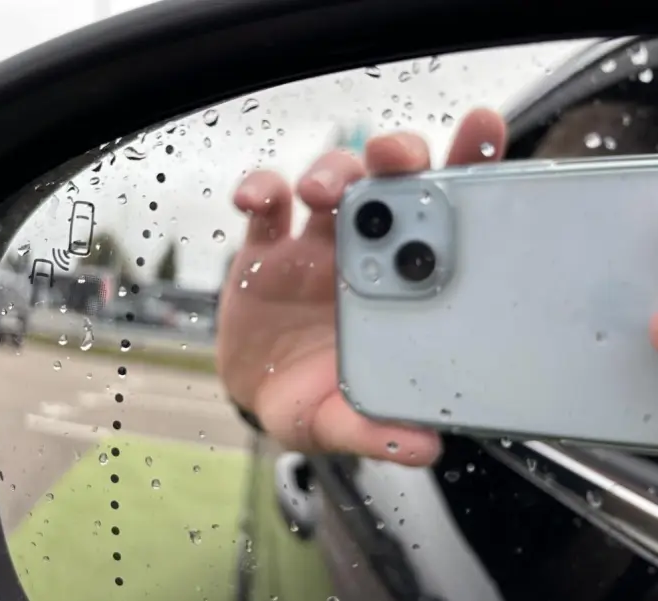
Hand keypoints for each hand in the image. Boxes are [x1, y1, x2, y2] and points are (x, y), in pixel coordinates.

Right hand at [216, 109, 506, 465]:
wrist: (257, 394)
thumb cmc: (313, 401)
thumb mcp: (339, 421)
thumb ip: (375, 431)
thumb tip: (422, 446)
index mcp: (400, 287)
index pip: (443, 217)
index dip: (465, 167)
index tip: (483, 128)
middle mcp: (362, 253)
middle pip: (386, 182)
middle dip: (395, 156)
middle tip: (394, 159)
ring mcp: (312, 246)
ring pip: (329, 182)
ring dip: (330, 173)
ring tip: (322, 192)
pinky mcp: (263, 250)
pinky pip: (264, 206)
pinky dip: (260, 189)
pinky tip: (256, 200)